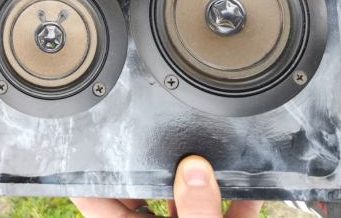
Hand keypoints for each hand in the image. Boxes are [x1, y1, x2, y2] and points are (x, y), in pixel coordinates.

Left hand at [72, 155, 262, 216]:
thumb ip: (196, 209)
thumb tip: (194, 168)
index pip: (94, 198)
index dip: (87, 169)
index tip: (87, 136)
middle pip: (141, 192)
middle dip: (154, 165)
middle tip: (156, 130)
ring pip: (183, 204)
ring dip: (199, 183)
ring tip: (206, 152)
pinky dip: (235, 206)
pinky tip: (253, 190)